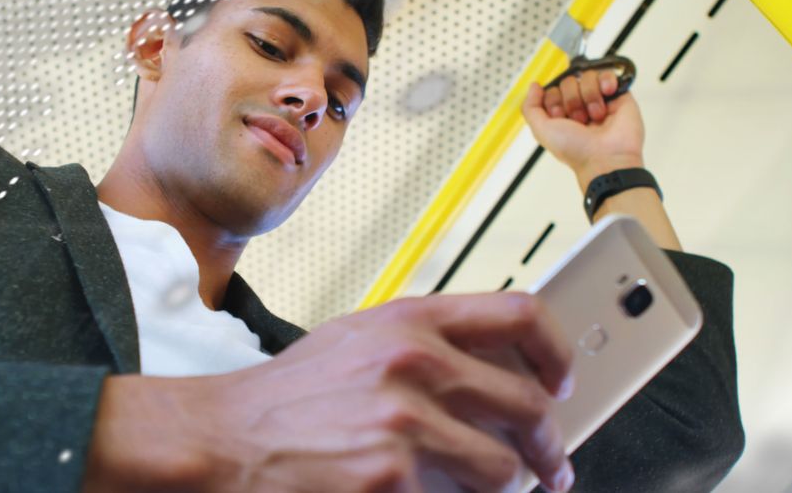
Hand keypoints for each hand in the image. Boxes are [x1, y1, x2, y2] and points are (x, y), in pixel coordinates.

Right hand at [83, 292, 575, 492]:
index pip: (521, 315)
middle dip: (551, 447)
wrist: (227, 438)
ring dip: (502, 486)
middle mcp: (415, 364)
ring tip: (480, 488)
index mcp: (411, 320)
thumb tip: (495, 371)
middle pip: (529, 406)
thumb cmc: (290, 394)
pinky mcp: (394, 480)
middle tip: (553, 465)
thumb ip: (426, 344)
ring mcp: (406, 424)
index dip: (558, 352)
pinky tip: (421, 492)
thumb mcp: (359, 341)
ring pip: (503, 470)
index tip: (564, 382)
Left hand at [522, 69, 645, 187]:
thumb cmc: (576, 150)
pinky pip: (607, 74)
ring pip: (586, 77)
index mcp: (562, 115)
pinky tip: (607, 94)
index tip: (560, 117)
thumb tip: (534, 86)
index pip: (551, 90)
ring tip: (596, 116)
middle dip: (571, 100)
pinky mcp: (618, 96)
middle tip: (579, 120)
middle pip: (567, 82)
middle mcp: (579, 107)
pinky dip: (605, 81)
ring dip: (589, 96)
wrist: (606, 157)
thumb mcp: (541, 130)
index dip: (553, 101)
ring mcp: (599, 100)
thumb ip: (530, 107)